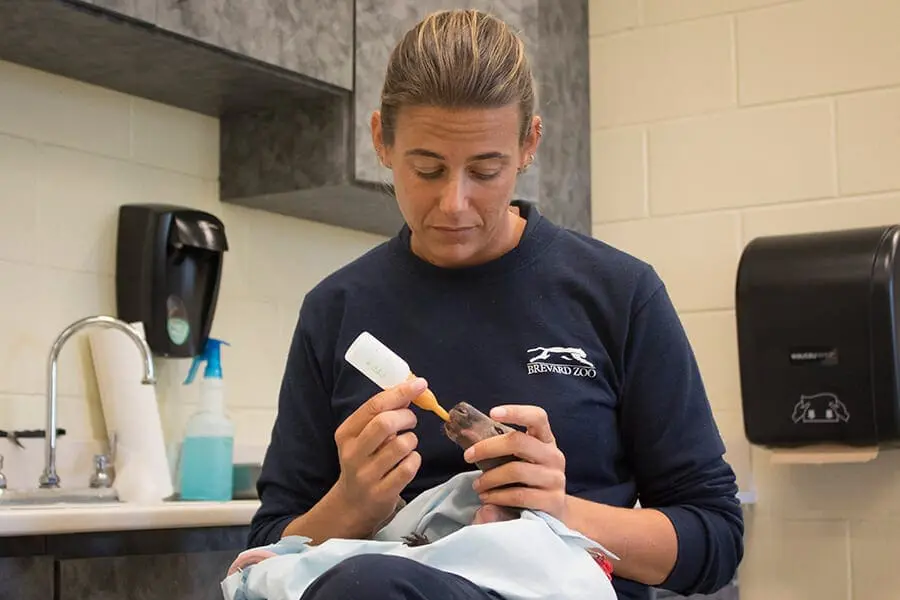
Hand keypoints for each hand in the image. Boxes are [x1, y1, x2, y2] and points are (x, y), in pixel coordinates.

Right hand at [331, 377, 425, 533]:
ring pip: (401, 445)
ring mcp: (366, 475)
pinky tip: (408, 461)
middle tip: (410, 421)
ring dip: (412, 440)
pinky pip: (409, 467)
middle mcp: (353, 453)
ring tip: (407, 445)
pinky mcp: (382, 493)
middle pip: (385, 423)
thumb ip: (381, 414)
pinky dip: (415, 460)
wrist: (352, 504)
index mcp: (346, 433)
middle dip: (406, 417)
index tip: (420, 384)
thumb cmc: (363, 461)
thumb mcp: (362, 437)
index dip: (400, 392)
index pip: (374, 406)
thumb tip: (411, 389)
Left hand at [464, 404, 567, 520]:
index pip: (537, 417)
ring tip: (477, 485)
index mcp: (546, 439)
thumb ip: (499, 446)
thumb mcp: (519, 458)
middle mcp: (554, 456)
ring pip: (516, 470)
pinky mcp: (553, 501)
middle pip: (519, 442)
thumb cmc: (528, 478)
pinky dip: (497, 496)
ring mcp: (556, 478)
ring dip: (489, 478)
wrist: (551, 510)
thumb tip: (465, 433)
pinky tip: (487, 497)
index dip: (516, 412)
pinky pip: (519, 495)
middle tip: (468, 456)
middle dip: (487, 447)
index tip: (493, 413)